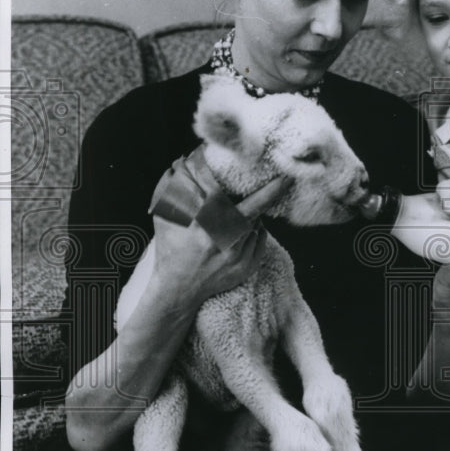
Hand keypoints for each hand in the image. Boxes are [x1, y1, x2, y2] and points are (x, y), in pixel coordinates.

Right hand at [151, 177, 287, 308]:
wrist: (179, 290)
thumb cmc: (171, 249)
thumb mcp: (164, 218)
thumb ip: (170, 188)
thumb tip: (181, 160)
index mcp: (205, 227)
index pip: (241, 203)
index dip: (266, 191)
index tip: (284, 177)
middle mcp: (224, 243)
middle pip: (256, 212)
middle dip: (271, 195)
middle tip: (284, 180)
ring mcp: (238, 258)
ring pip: (257, 225)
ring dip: (252, 215)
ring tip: (237, 214)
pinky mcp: (247, 269)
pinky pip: (260, 240)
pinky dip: (255, 231)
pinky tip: (243, 229)